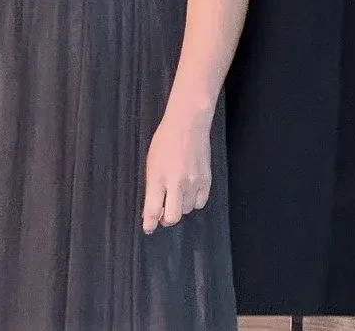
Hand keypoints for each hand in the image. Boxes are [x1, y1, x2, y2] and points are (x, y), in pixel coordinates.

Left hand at [141, 106, 213, 233]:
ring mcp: (193, 183)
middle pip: (172, 217)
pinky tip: (188, 193)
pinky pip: (199, 203)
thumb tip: (152, 205)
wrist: (187, 126)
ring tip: (175, 196)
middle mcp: (176, 183)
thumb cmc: (164, 141)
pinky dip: (193, 202)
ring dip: (179, 208)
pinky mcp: (206, 181)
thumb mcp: (150, 162)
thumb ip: (152, 185)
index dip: (150, 223)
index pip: (152, 209)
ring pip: (186, 210)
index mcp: (157, 177)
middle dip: (165, 220)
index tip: (148, 229)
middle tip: (162, 215)